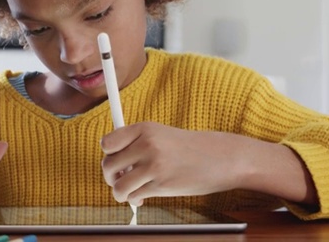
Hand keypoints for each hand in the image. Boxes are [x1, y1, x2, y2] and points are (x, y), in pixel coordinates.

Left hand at [100, 122, 243, 205]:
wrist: (221, 158)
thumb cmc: (190, 148)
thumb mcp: (161, 135)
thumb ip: (137, 143)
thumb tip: (111, 162)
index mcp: (145, 128)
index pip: (107, 143)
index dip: (108, 155)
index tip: (115, 161)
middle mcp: (147, 144)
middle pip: (108, 165)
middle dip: (111, 177)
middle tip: (121, 179)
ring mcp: (154, 165)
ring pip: (118, 185)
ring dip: (120, 192)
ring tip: (130, 191)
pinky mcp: (161, 184)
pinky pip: (133, 196)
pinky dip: (134, 200)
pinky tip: (143, 197)